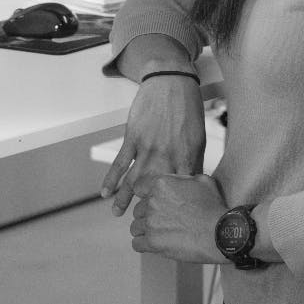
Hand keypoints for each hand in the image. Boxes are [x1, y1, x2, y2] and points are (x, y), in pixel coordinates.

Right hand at [100, 75, 204, 215]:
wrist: (171, 80)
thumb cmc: (188, 109)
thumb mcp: (197, 137)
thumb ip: (192, 162)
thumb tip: (191, 184)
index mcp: (187, 157)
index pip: (181, 190)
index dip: (175, 207)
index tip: (170, 220)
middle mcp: (167, 156)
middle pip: (156, 190)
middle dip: (148, 208)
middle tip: (142, 223)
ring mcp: (148, 147)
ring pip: (134, 180)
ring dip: (124, 199)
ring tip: (118, 214)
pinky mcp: (133, 137)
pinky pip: (120, 162)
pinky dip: (111, 178)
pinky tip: (105, 191)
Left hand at [128, 173, 226, 262]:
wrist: (221, 233)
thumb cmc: (214, 208)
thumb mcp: (202, 180)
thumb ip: (182, 178)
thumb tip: (177, 180)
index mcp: (161, 184)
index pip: (139, 187)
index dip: (145, 195)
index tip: (152, 202)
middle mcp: (152, 201)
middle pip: (138, 209)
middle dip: (148, 215)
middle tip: (163, 221)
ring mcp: (151, 222)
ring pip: (135, 227)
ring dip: (145, 230)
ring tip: (160, 234)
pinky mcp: (153, 242)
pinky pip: (137, 244)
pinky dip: (144, 245)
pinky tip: (154, 244)